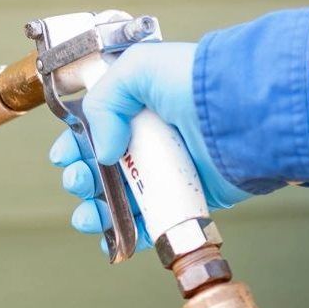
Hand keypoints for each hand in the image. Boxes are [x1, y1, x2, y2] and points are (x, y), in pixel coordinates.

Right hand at [48, 41, 249, 249]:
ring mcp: (164, 174)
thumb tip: (103, 150)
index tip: (65, 155)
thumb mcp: (139, 68)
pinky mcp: (180, 201)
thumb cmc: (197, 83)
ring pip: (117, 201)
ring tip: (89, 214)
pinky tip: (111, 238)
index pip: (92, 130)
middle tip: (80, 180)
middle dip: (80, 179)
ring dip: (94, 211)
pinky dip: (124, 236)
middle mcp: (148, 141)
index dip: (74, 146)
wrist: (243, 114)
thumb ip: (105, 99)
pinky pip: (147, 225)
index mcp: (135, 108)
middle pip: (99, 170)